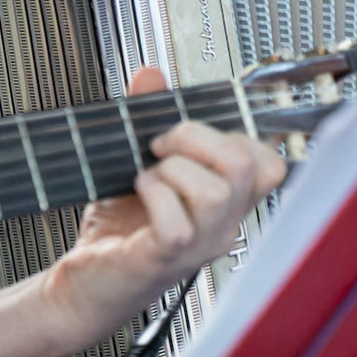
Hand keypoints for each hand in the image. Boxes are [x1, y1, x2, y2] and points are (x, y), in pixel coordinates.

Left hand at [34, 66, 284, 350]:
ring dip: (172, 169)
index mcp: (225, 202)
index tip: (190, 134)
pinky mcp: (165, 259)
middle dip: (197, 137)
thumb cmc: (120, 229)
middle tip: (161, 145)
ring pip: (215, 192)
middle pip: (248, 166)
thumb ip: (149, 116)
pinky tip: (138, 192)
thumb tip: (151, 76)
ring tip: (147, 175)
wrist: (87, 281)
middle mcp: (222, 225)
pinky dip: (153, 195)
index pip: (268, 162)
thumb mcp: (139, 163)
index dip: (233, 133)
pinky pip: (177, 224)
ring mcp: (199, 245)